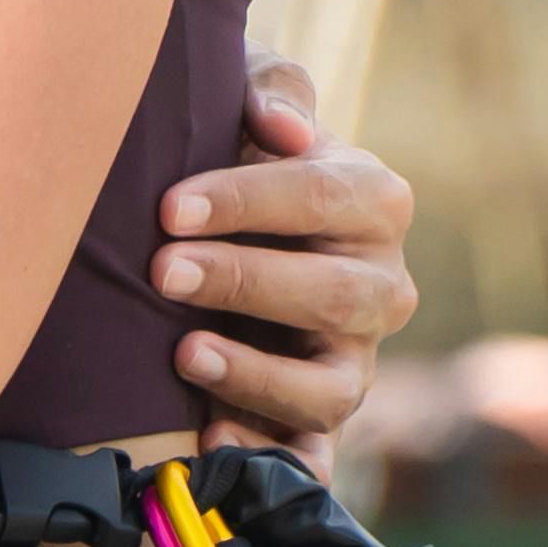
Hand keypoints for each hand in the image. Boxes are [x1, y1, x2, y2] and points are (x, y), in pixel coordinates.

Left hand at [161, 53, 417, 455]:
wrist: (229, 219)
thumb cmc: (237, 146)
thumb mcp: (250, 101)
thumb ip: (269, 92)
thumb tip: (279, 124)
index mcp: (375, 198)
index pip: (319, 198)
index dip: (244, 202)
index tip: (169, 208)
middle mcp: (383, 283)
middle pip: (332, 294)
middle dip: (244, 283)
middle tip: (163, 273)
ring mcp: (358, 356)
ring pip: (330, 385)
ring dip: (256, 375)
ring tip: (185, 355)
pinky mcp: (324, 412)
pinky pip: (311, 448)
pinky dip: (271, 454)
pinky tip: (213, 444)